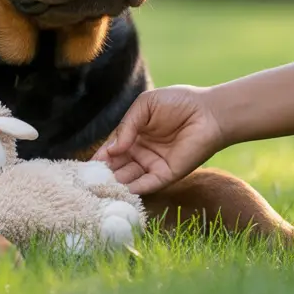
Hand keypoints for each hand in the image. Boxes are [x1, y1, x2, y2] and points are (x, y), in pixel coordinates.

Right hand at [91, 85, 224, 194]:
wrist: (209, 111)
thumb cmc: (178, 102)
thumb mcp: (145, 106)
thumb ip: (126, 125)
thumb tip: (111, 149)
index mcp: (134, 135)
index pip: (111, 150)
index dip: (99, 158)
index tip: (84, 169)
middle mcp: (141, 152)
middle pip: (117, 167)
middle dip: (104, 175)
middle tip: (88, 184)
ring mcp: (153, 165)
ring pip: (129, 178)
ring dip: (116, 184)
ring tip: (100, 190)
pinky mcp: (167, 174)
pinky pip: (148, 184)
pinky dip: (134, 189)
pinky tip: (121, 191)